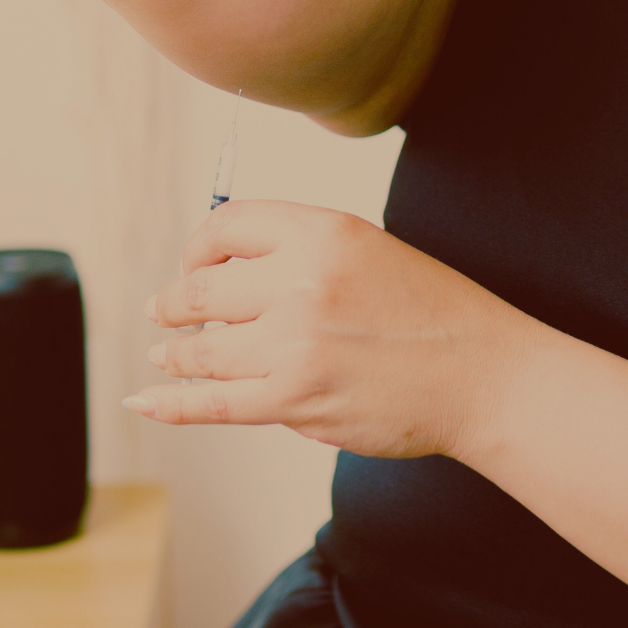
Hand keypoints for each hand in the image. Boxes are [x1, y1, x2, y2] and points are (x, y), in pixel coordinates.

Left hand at [127, 199, 529, 456]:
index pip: (227, 224)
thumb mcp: (369, 250)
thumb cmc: (432, 313)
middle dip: (173, 304)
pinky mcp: (294, 398)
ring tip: (167, 354)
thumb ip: (302, 255)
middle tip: (163, 312)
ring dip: (176, 354)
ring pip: (204, 350)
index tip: (194, 265)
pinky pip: (212, 401)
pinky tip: (146, 399)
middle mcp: (302, 279)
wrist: (481, 373)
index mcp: (323, 230)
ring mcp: (294, 342)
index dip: (199, 247)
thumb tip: (228, 275)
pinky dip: (170, 403)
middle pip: (203, 289)